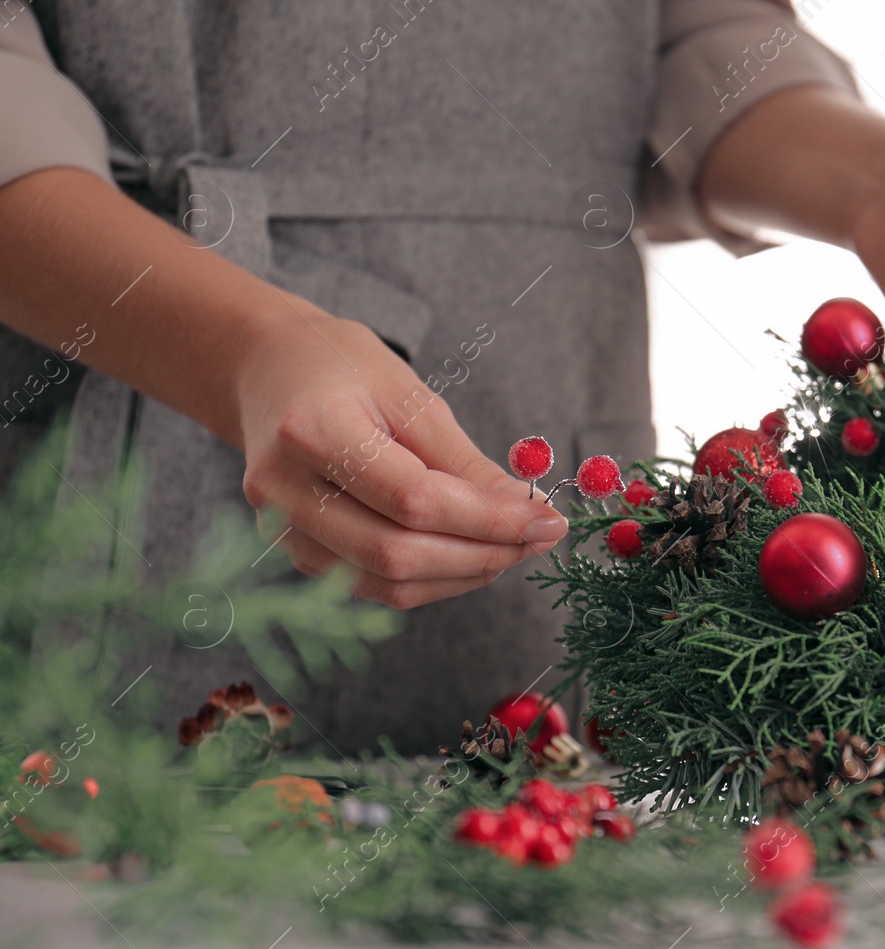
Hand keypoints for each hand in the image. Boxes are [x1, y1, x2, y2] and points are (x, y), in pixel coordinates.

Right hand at [234, 311, 566, 607]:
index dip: (488, 519)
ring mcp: (278, 529)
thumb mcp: (412, 394)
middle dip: (483, 553)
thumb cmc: (341, 368)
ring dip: (462, 575)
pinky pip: (372, 585)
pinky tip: (469, 555)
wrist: (268, 369)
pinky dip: (430, 580)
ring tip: (511, 547)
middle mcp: (283, 490)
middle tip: (538, 539)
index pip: (414, 499)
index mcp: (311, 431)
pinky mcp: (292, 552)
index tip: (547, 520)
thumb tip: (527, 512)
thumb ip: (465, 461)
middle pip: (397, 552)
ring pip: (386, 582)